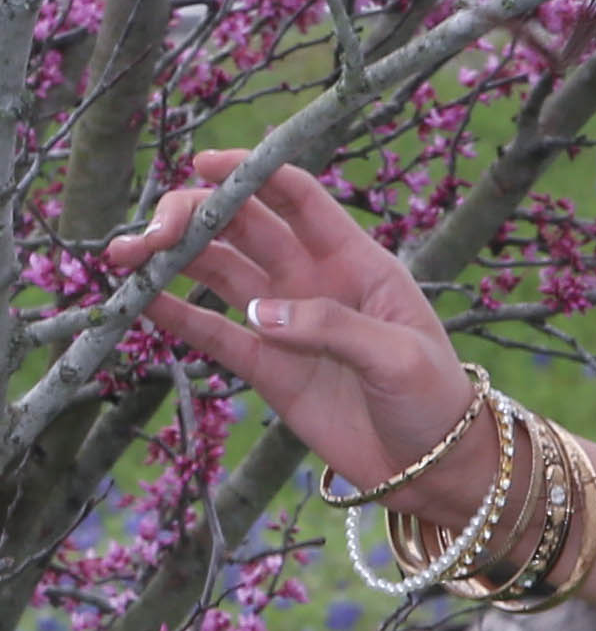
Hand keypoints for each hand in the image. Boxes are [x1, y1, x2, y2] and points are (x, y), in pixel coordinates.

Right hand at [104, 151, 488, 521]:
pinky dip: (176, 316)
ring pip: (220, 274)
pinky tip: (138, 300)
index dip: (253, 174)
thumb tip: (260, 313)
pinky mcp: (267, 368)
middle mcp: (314, 280)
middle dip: (196, 218)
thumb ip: (333, 328)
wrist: (432, 465)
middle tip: (153, 230)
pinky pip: (214, 334)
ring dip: (174, 259)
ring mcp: (286, 322)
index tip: (203, 164)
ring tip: (126, 255)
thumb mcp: (399, 354)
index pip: (297, 199)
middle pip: (246, 229)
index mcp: (356, 259)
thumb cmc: (433, 397)